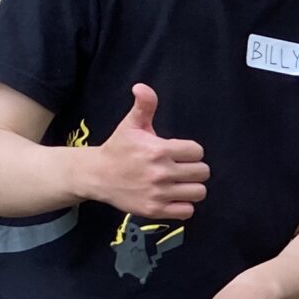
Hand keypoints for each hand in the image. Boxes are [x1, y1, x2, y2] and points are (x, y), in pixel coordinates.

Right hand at [78, 82, 208, 219]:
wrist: (97, 175)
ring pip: (198, 192)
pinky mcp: (155, 210)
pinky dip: (184, 206)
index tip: (180, 153)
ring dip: (192, 187)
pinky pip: (187, 211)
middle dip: (194, 169)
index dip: (191, 151)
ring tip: (180, 183)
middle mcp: (161, 172)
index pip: (197, 151)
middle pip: (202, 172)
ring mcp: (158, 193)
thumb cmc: (118, 148)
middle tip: (182, 168)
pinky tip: (174, 197)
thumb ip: (144, 105)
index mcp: (159, 150)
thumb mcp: (131, 124)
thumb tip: (142, 87)